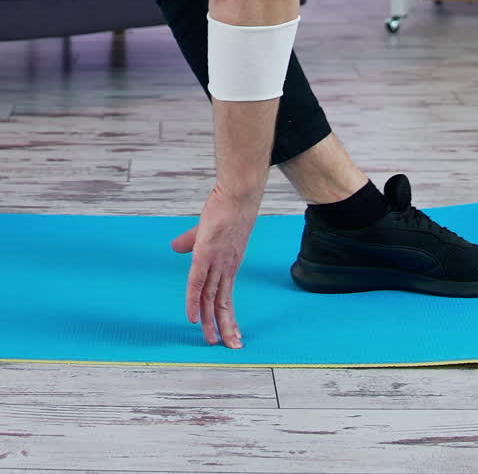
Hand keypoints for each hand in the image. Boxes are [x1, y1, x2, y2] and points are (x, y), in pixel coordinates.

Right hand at [171, 183, 255, 348]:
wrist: (238, 193)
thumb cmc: (225, 208)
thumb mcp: (206, 230)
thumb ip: (190, 242)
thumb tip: (175, 247)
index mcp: (228, 264)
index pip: (225, 296)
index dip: (226, 316)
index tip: (233, 333)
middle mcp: (225, 267)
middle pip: (222, 302)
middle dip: (225, 326)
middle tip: (230, 347)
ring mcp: (216, 261)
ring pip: (211, 298)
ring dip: (210, 322)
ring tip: (213, 342)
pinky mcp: (205, 253)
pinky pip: (197, 282)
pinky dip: (193, 301)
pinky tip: (191, 318)